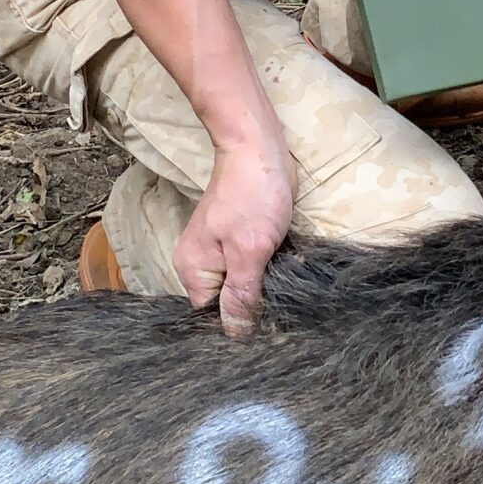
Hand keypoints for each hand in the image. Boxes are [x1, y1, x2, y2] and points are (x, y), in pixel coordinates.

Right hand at [174, 123, 296, 338]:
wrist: (257, 148)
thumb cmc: (253, 196)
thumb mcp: (250, 251)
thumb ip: (242, 295)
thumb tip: (236, 335)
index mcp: (194, 270)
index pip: (213, 316)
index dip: (239, 321)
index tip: (269, 322)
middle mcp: (201, 265)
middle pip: (227, 302)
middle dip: (255, 302)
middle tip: (284, 300)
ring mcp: (219, 251)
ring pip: (242, 285)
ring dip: (265, 284)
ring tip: (288, 280)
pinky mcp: (239, 240)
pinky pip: (251, 267)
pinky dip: (268, 267)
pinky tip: (286, 264)